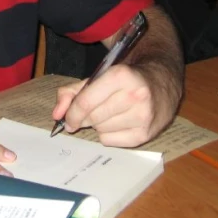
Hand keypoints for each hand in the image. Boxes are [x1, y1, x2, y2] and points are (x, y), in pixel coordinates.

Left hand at [52, 64, 169, 146]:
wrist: (160, 82)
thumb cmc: (124, 80)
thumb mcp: (97, 77)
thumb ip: (71, 92)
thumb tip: (56, 114)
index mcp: (120, 76)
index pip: (86, 102)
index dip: (71, 113)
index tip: (66, 119)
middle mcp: (135, 96)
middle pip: (93, 118)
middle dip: (83, 119)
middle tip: (85, 115)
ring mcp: (143, 116)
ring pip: (101, 130)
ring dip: (97, 125)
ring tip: (106, 114)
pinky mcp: (147, 134)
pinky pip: (112, 142)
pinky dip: (107, 135)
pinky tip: (116, 123)